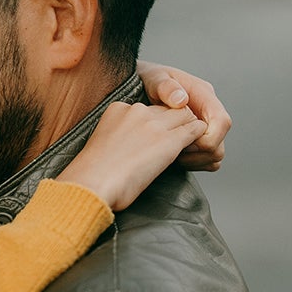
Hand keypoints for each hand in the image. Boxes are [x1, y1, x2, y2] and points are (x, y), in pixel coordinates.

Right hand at [56, 102, 205, 212]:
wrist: (93, 184)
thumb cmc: (92, 174)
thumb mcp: (103, 142)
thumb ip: (119, 135)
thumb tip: (130, 146)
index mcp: (118, 108)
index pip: (149, 108)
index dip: (155, 123)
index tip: (153, 138)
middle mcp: (138, 111)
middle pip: (169, 109)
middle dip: (175, 124)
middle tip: (176, 142)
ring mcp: (155, 124)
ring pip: (185, 115)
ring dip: (188, 130)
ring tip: (188, 147)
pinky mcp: (170, 141)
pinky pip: (195, 130)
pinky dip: (198, 139)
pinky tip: (194, 151)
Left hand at [137, 61, 230, 171]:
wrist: (138, 86)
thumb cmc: (147, 80)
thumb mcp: (153, 78)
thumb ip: (166, 87)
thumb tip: (181, 100)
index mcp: (204, 95)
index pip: (221, 122)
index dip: (208, 138)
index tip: (184, 142)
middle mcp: (208, 111)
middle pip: (219, 143)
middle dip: (198, 153)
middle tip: (173, 151)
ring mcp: (205, 126)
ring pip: (214, 154)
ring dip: (195, 160)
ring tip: (171, 154)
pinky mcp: (198, 138)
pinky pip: (206, 160)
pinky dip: (193, 163)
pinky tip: (173, 157)